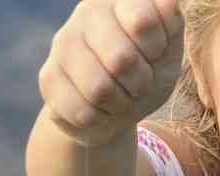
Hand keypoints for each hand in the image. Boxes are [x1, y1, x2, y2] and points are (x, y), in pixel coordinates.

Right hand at [39, 0, 185, 146]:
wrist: (115, 107)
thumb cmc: (146, 71)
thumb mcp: (168, 49)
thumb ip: (170, 23)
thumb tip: (167, 0)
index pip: (143, 21)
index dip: (156, 49)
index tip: (155, 53)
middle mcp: (88, 12)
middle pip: (120, 59)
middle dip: (139, 83)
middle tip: (138, 83)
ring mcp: (63, 43)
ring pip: (99, 89)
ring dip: (120, 104)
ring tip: (120, 97)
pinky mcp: (48, 77)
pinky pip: (81, 112)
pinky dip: (100, 120)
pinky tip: (99, 109)